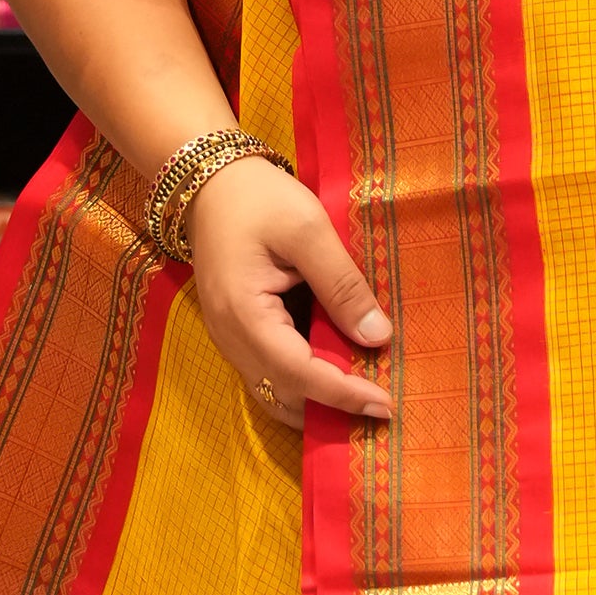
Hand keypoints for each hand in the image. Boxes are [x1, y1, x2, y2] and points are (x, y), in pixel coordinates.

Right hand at [184, 154, 392, 424]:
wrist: (210, 183)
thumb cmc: (259, 199)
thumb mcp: (308, 230)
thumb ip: (343, 285)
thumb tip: (378, 337)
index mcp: (245, 315)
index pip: (300, 373)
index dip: (343, 394)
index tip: (385, 404)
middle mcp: (230, 338)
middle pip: (283, 395)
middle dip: (331, 410)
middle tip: (380, 411)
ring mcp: (228, 338)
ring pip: (273, 393)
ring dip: (316, 405)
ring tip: (361, 402)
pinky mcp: (236, 332)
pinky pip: (268, 375)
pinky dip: (301, 387)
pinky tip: (334, 379)